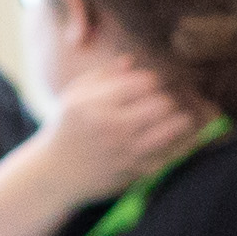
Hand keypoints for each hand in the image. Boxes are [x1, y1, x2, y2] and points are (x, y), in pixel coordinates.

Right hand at [30, 53, 203, 197]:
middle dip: (165, 100)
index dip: (150, 81)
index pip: (143, 83)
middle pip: (161, 104)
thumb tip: (132, 61)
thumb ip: (102, 75)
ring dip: (179, 121)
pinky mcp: (135, 171)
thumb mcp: (74, 96)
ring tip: (179, 118)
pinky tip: (172, 140)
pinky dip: (176, 146)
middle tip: (163, 102)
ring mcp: (126, 152)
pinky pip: (168, 155)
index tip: (148, 85)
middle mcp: (113, 128)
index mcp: (97, 105)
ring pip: (170, 130)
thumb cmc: (67, 129)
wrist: (56, 174)